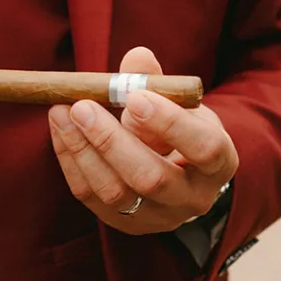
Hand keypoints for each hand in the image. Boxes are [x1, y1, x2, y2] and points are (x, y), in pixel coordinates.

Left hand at [49, 47, 237, 234]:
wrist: (180, 171)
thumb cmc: (180, 128)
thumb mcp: (180, 103)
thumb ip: (156, 81)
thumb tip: (137, 57)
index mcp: (219, 163)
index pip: (204, 148)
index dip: (169, 123)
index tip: (134, 97)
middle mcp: (193, 198)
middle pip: (152, 178)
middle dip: (111, 141)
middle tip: (82, 106)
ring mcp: (158, 217)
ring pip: (115, 192)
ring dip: (82, 150)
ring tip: (61, 112)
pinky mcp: (126, 223)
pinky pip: (90, 197)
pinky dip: (70, 161)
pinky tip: (61, 130)